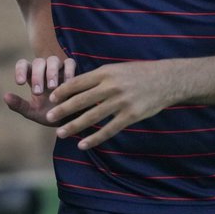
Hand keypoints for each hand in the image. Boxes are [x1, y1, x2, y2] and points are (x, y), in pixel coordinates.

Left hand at [3, 55, 75, 126]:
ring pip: (53, 60)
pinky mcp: (74, 71)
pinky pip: (70, 63)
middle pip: (38, 62)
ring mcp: (60, 69)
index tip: (19, 83)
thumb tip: (5, 96)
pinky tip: (67, 84)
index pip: (23, 64)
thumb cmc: (51, 114)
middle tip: (38, 92)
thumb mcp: (34, 112)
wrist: (72, 120)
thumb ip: (19, 105)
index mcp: (33, 77)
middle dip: (37, 76)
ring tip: (53, 88)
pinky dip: (68, 71)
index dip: (20, 70)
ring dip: (51, 72)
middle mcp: (45, 69)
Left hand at [46, 60, 175, 149]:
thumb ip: (97, 78)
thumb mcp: (115, 69)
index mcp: (105, 73)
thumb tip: (75, 85)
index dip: (62, 91)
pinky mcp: (131, 116)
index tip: (51, 98)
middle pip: (81, 100)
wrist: (166, 80)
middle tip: (48, 117)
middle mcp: (111, 87)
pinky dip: (95, 138)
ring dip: (74, 126)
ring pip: (92, 117)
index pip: (78, 83)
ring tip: (60, 132)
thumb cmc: (137, 73)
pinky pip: (109, 129)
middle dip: (62, 110)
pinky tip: (83, 144)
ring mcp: (121, 102)